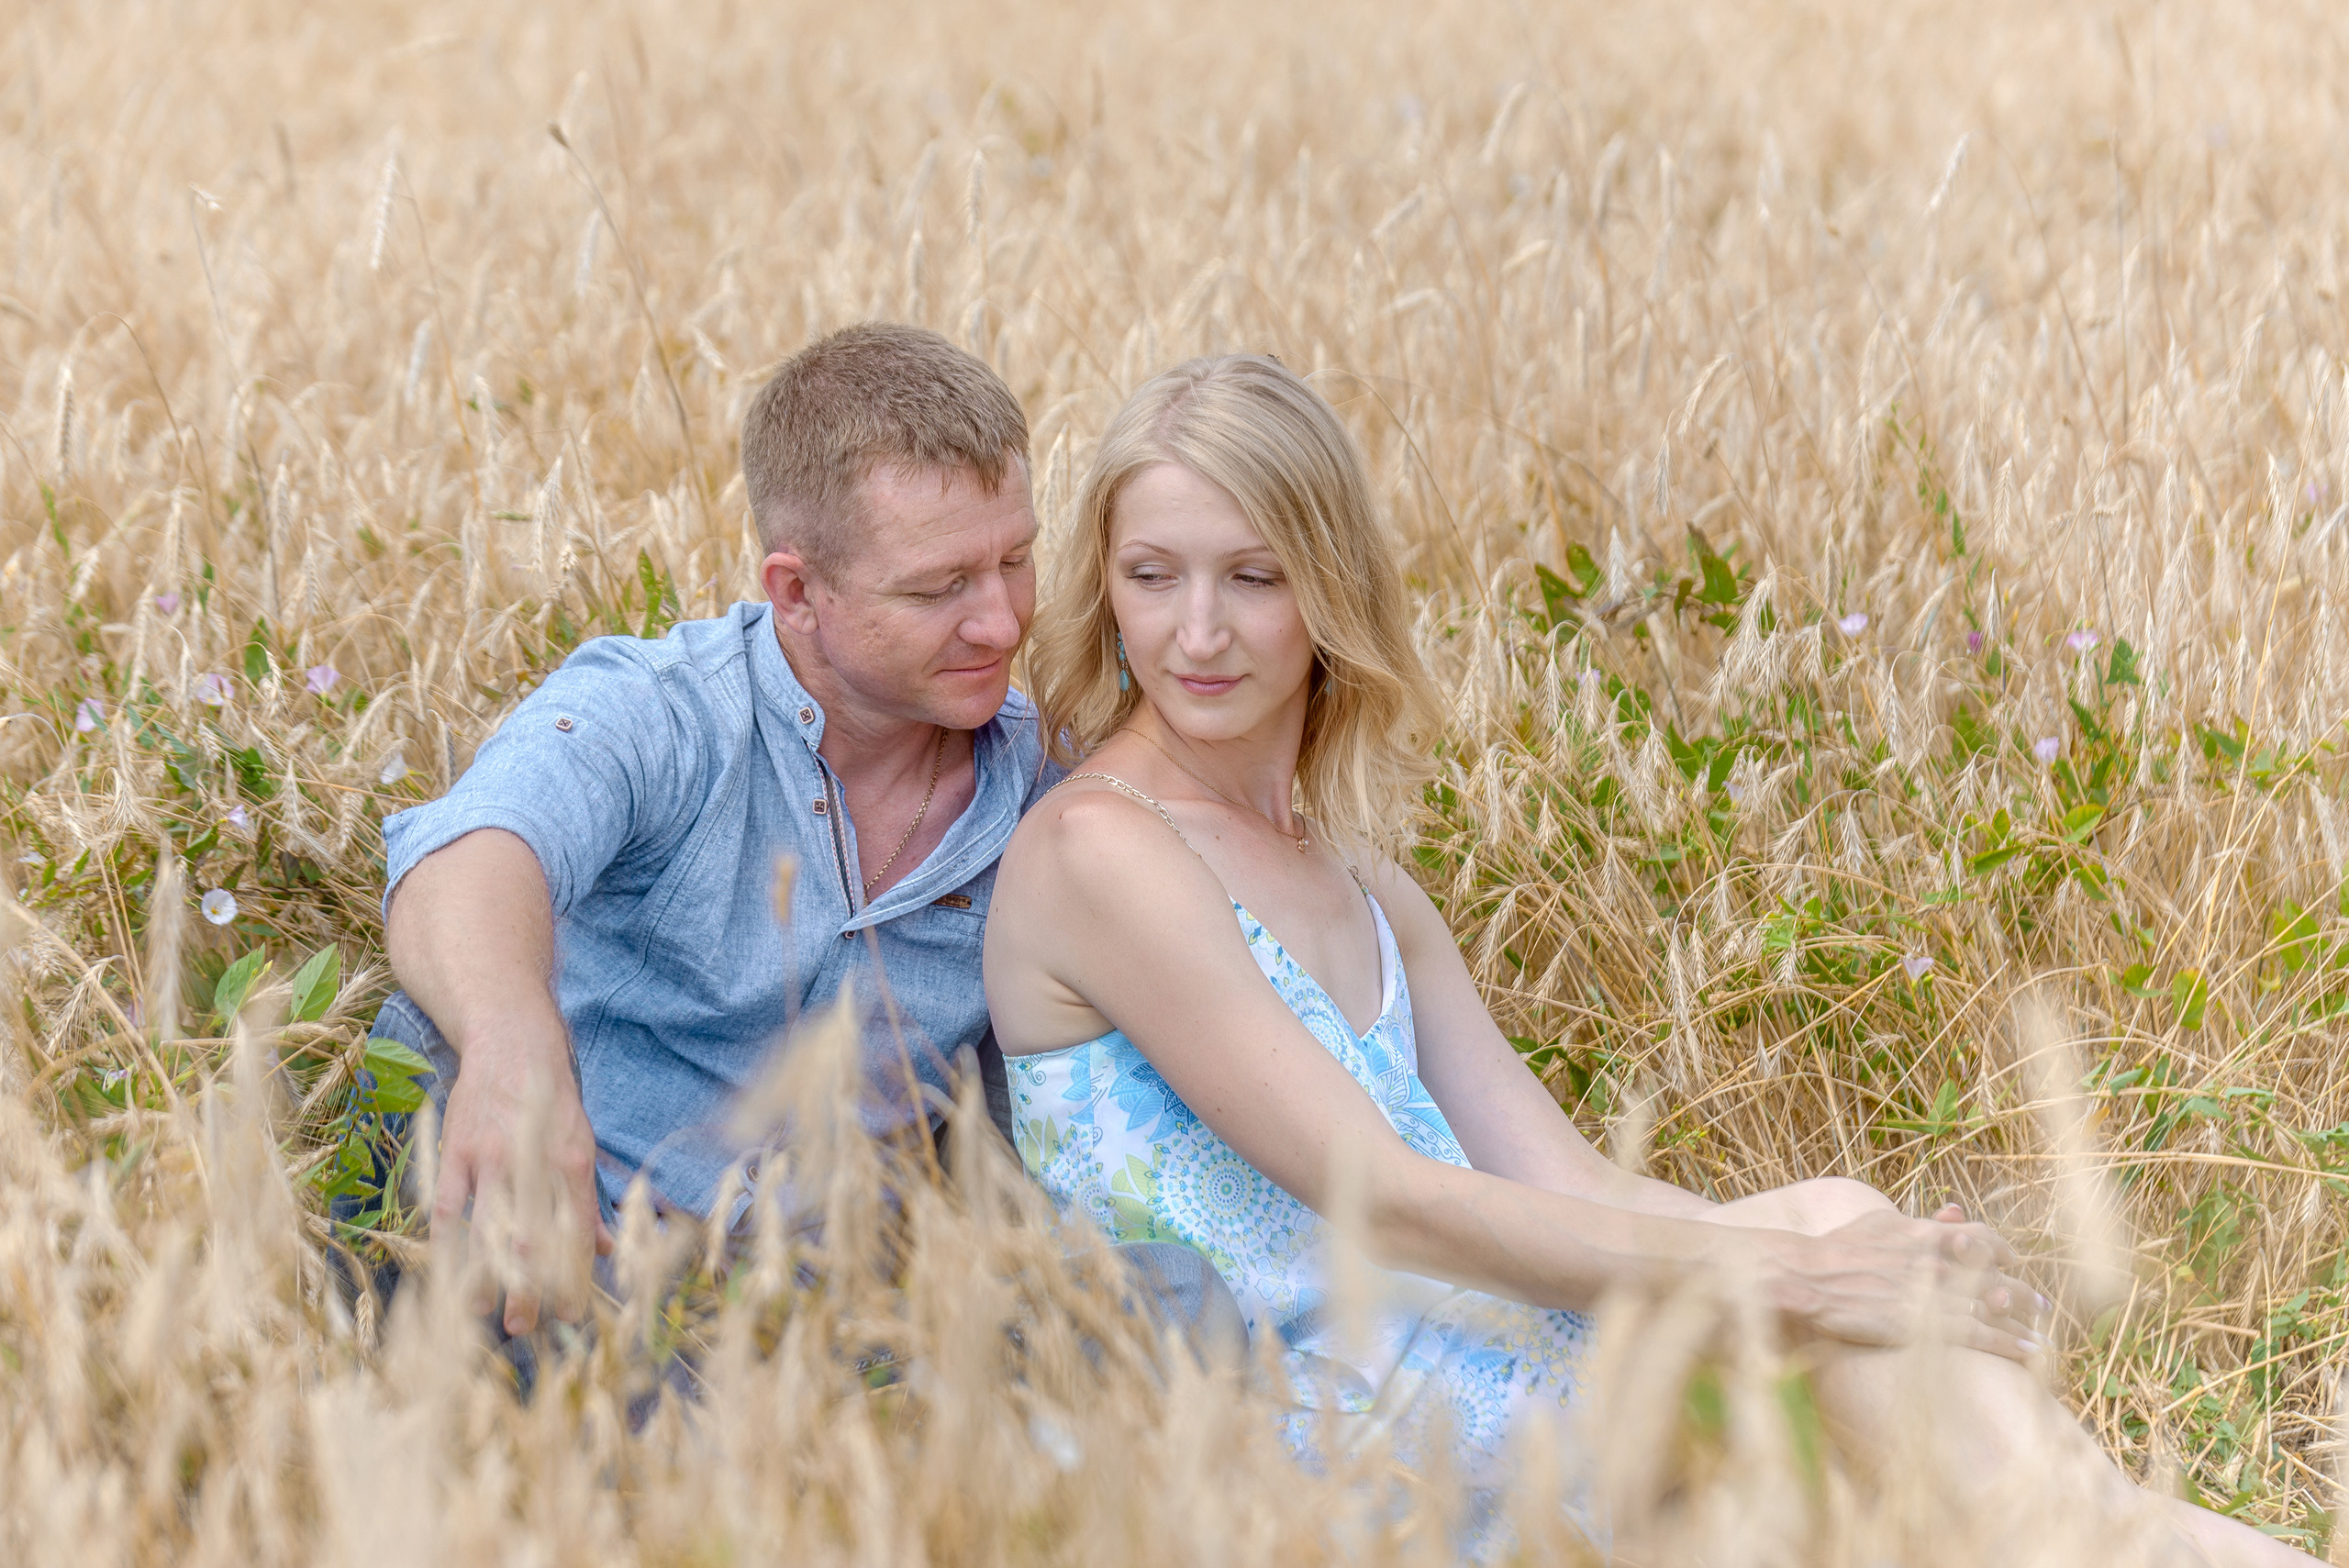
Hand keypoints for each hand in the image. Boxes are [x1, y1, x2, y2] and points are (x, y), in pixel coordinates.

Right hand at [431, 1016, 613, 1334]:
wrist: (512, 1044)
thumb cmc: (552, 1102)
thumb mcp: (582, 1143)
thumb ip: (590, 1200)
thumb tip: (606, 1248)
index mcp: (573, 1162)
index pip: (575, 1233)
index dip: (572, 1277)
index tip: (572, 1313)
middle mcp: (533, 1162)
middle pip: (531, 1239)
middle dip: (528, 1287)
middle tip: (527, 1325)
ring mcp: (490, 1157)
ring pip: (487, 1229)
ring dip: (485, 1274)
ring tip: (483, 1312)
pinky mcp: (456, 1152)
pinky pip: (448, 1208)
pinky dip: (448, 1243)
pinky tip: (449, 1273)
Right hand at [1764, 1208, 2043, 1361]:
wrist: (1809, 1277)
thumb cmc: (1837, 1248)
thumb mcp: (1879, 1223)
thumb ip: (1918, 1220)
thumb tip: (1953, 1211)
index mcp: (1927, 1233)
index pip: (1981, 1238)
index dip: (2002, 1250)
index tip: (2013, 1261)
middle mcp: (1939, 1262)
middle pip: (1996, 1276)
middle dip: (2023, 1293)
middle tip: (2041, 1305)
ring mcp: (1935, 1294)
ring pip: (1994, 1309)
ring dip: (2023, 1323)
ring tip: (2042, 1337)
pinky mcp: (1926, 1325)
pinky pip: (1980, 1335)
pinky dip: (2008, 1343)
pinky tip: (2027, 1351)